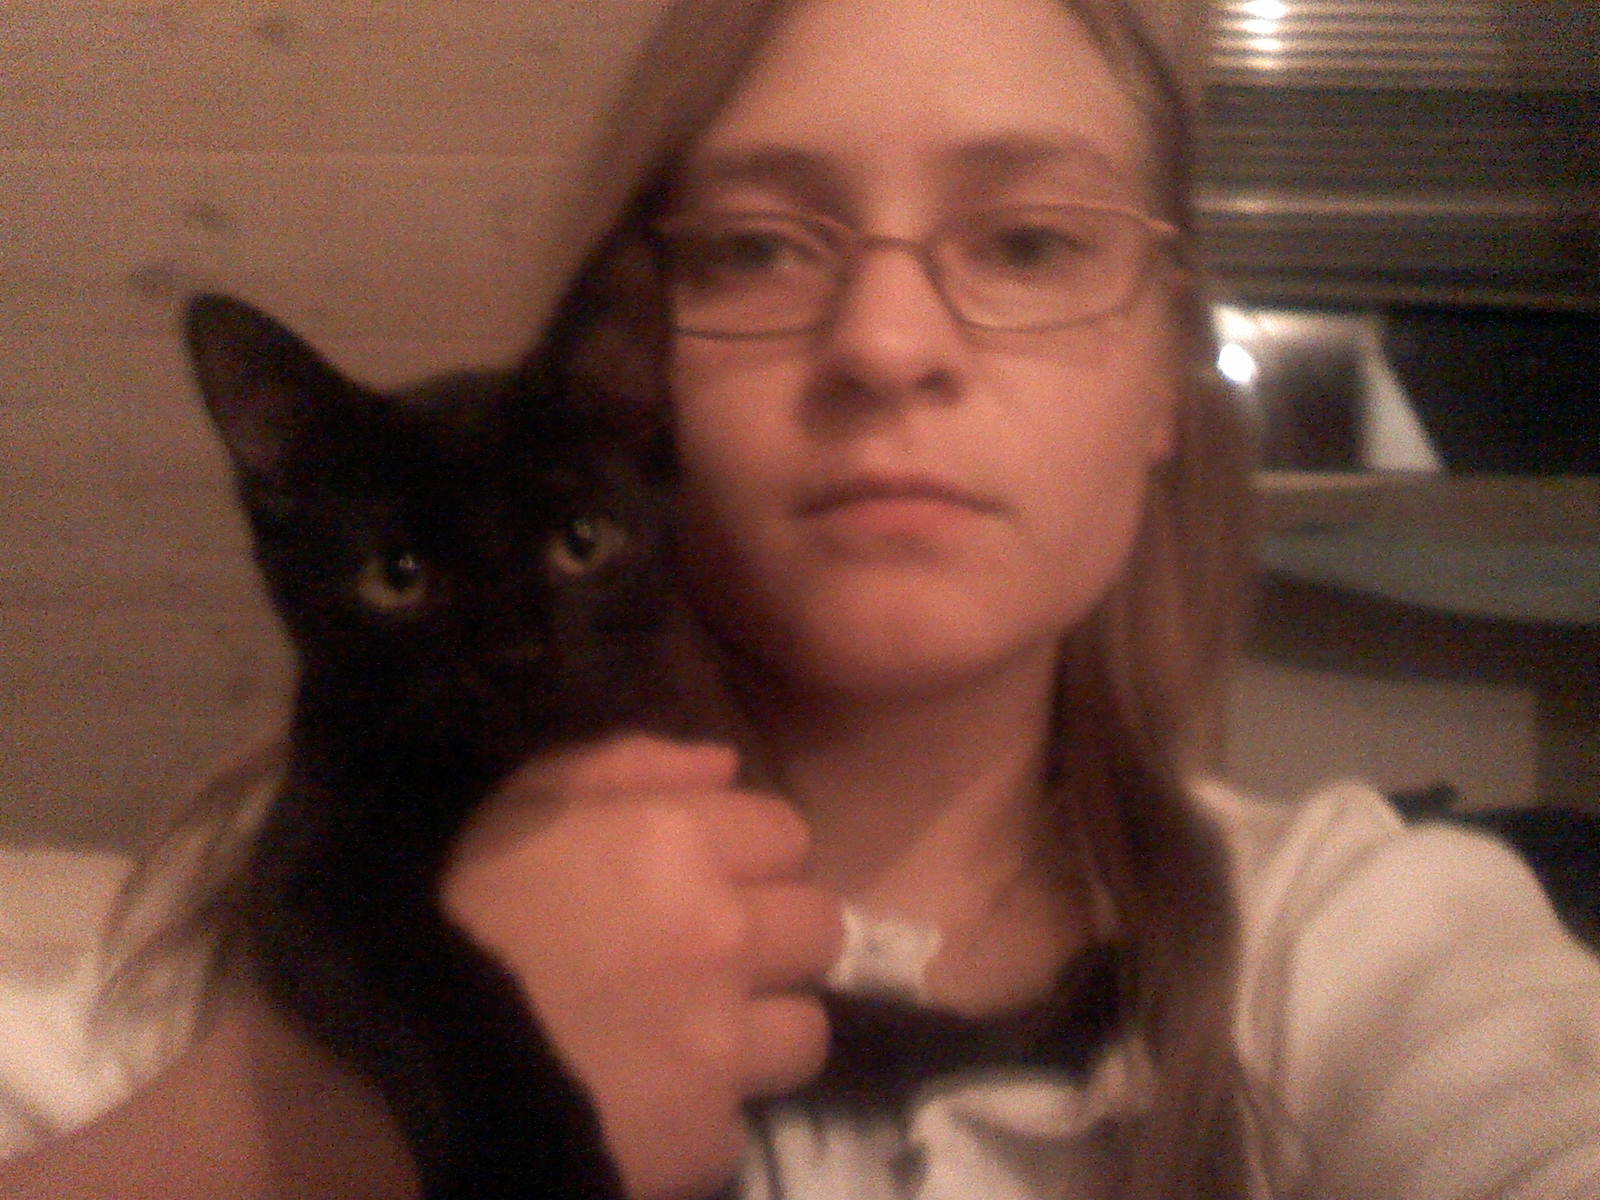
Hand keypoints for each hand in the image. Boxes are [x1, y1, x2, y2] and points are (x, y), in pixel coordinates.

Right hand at [441, 734, 840, 1199]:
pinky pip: (736, 1124)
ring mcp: (721, 1045)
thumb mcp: (513, 804)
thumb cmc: (434, 913)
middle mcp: (723, 935)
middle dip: (772, 937)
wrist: (376, 1071)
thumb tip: (724, 765)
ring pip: (805, 1031)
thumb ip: (627, 767)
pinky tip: (638, 1107)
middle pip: (819, 927)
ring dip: (758, 1031)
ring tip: (689, 1042)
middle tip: (706, 959)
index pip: (787, 833)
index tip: (705, 880)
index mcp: (679, 842)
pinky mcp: (703, 1139)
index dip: (747, 857)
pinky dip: (698, 1116)